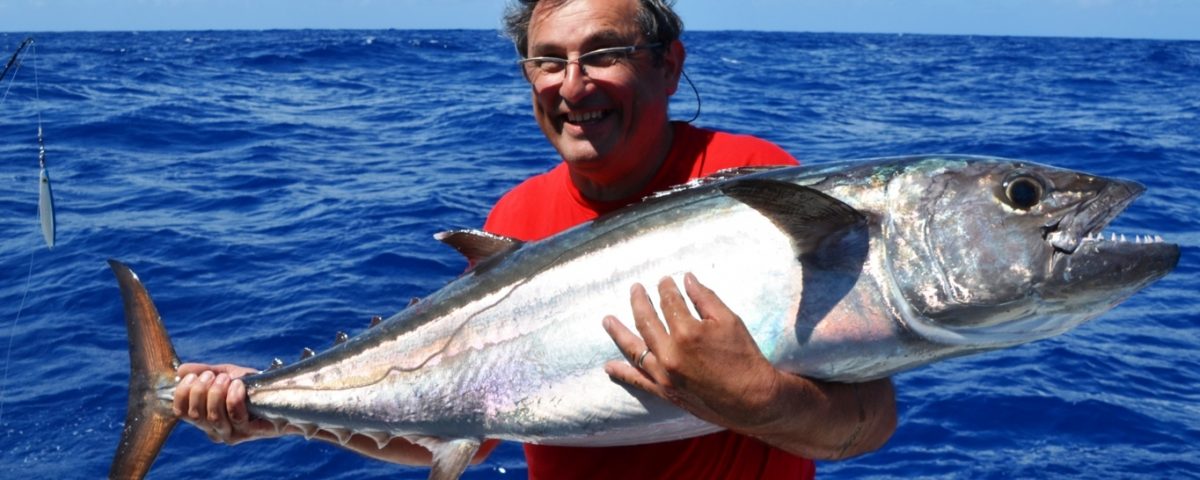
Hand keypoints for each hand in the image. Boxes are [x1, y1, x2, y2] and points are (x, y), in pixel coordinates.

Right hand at [173, 363, 279, 444]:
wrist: (284, 396)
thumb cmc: (254, 387)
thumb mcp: (227, 375)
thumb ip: (205, 371)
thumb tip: (182, 370)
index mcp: (204, 418)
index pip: (181, 412)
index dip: (182, 393)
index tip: (193, 376)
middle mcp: (214, 430)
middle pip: (195, 415)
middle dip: (200, 390)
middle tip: (212, 375)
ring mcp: (231, 434)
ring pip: (213, 417)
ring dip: (216, 393)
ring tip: (226, 378)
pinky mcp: (249, 432)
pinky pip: (235, 416)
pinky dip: (233, 398)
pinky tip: (238, 385)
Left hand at [602, 273, 784, 432]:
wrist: (753, 400)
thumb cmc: (745, 357)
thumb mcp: (730, 321)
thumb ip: (705, 298)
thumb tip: (687, 278)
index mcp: (687, 332)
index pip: (669, 303)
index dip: (666, 289)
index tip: (664, 281)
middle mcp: (670, 353)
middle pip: (646, 321)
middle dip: (639, 301)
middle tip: (635, 289)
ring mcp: (664, 374)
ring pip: (634, 348)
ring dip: (619, 332)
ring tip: (607, 320)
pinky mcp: (665, 392)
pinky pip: (638, 381)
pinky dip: (622, 373)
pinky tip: (609, 366)